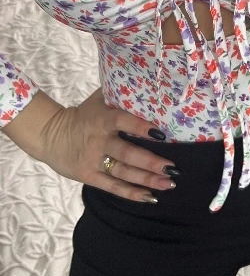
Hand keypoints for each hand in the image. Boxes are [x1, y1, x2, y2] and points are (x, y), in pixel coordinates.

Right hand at [40, 87, 177, 202]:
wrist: (50, 135)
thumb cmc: (84, 115)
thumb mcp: (99, 100)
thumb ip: (120, 91)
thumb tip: (147, 78)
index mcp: (102, 119)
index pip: (123, 122)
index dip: (141, 127)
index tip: (161, 133)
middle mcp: (98, 141)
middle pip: (127, 154)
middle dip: (151, 162)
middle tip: (172, 168)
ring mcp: (93, 161)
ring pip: (123, 172)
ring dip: (147, 179)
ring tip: (168, 183)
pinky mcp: (89, 176)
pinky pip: (112, 187)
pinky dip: (131, 193)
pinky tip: (150, 196)